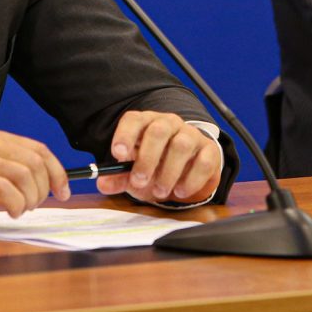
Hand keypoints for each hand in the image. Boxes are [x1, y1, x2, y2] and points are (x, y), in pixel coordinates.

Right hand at [0, 128, 66, 227]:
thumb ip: (11, 172)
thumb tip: (46, 185)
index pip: (38, 149)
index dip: (57, 171)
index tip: (63, 192)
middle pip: (35, 162)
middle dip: (44, 188)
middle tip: (35, 205)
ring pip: (23, 175)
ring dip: (30, 198)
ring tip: (21, 209)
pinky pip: (5, 190)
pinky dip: (16, 204)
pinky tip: (12, 212)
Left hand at [95, 111, 220, 203]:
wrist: (187, 168)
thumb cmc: (156, 166)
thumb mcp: (134, 173)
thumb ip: (119, 178)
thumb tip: (102, 183)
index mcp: (146, 124)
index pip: (133, 120)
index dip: (125, 135)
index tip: (118, 155)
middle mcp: (168, 123)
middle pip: (158, 131)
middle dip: (147, 158)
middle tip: (139, 181)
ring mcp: (190, 134)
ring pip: (181, 145)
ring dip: (169, 172)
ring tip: (160, 191)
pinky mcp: (209, 150)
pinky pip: (203, 160)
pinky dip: (192, 179)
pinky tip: (180, 191)